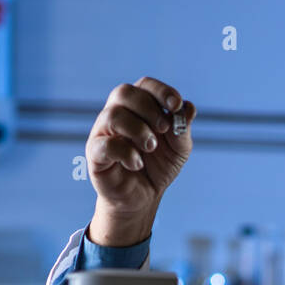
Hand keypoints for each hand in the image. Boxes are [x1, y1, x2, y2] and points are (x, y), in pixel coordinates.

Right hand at [85, 76, 196, 238]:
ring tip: (151, 147)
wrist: (143, 198)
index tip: (176, 106)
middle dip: (149, 108)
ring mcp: (103, 133)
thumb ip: (182, 128)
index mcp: (137, 108)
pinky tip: (136, 164)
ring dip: (138, 130)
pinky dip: (126, 153)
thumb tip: (188, 107)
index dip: (161, 91)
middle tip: (163, 129)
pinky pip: (105, 144)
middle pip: (124, 92)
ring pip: (113, 115)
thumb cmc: (158, 168)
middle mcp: (117, 114)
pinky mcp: (95, 154)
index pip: (145, 85)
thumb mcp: (178, 149)